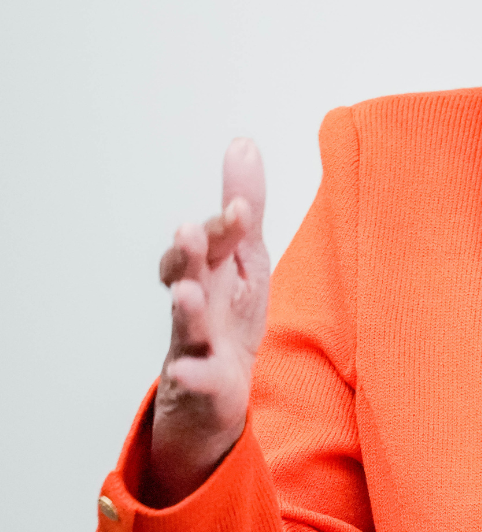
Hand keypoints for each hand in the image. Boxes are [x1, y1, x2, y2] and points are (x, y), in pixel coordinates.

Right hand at [146, 139, 269, 507]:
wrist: (215, 390)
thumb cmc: (230, 315)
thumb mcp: (246, 256)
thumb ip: (243, 205)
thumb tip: (242, 142)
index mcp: (209, 269)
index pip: (211, 241)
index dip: (224, 224)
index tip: (241, 207)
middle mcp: (196, 302)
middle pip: (186, 273)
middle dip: (188, 252)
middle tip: (189, 231)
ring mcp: (196, 343)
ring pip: (186, 324)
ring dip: (186, 307)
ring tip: (185, 292)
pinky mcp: (205, 383)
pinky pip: (198, 380)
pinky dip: (194, 376)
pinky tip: (190, 371)